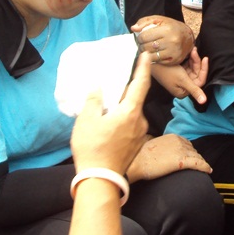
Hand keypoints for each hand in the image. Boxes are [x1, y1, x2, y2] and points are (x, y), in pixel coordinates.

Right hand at [70, 53, 150, 174]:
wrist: (100, 179)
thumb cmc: (93, 148)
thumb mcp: (87, 120)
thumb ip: (94, 100)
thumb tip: (97, 88)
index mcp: (131, 112)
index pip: (141, 84)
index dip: (144, 68)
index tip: (146, 55)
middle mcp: (140, 121)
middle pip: (135, 98)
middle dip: (127, 88)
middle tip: (117, 78)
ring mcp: (139, 134)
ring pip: (132, 113)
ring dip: (122, 106)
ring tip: (108, 102)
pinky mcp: (135, 144)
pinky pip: (130, 124)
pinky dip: (122, 118)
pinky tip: (109, 120)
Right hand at [125, 133, 211, 182]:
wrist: (138, 162)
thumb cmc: (141, 156)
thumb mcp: (153, 144)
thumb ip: (162, 145)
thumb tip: (163, 149)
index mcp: (172, 136)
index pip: (187, 143)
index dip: (190, 151)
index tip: (191, 157)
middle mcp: (179, 141)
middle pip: (192, 150)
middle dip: (195, 157)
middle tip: (197, 165)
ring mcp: (181, 150)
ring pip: (196, 156)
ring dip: (200, 162)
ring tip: (204, 168)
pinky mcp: (182, 161)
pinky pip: (198, 163)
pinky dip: (205, 167)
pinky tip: (208, 170)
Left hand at [131, 16, 193, 64]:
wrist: (188, 37)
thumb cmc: (171, 27)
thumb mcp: (159, 20)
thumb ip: (145, 22)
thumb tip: (133, 28)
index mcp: (167, 30)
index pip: (145, 36)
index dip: (139, 37)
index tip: (140, 37)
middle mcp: (172, 42)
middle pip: (147, 47)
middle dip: (141, 46)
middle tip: (142, 44)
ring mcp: (174, 52)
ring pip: (152, 56)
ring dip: (146, 53)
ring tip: (147, 49)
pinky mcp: (175, 60)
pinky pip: (158, 62)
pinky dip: (154, 58)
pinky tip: (154, 53)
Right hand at [151, 46, 208, 104]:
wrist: (151, 61)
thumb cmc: (166, 71)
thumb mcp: (182, 80)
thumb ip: (194, 90)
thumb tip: (203, 102)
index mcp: (184, 91)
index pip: (200, 81)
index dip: (203, 70)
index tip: (205, 59)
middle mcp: (183, 85)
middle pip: (196, 73)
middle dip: (197, 62)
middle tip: (194, 52)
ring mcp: (181, 77)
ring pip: (192, 68)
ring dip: (193, 59)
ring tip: (191, 50)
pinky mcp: (178, 70)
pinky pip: (187, 64)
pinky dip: (189, 59)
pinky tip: (188, 52)